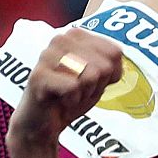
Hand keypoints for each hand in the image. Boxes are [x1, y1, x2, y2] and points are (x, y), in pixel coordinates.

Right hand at [8, 30, 125, 148]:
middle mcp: (61, 39)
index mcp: (77, 35)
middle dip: (96, 86)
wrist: (42, 122)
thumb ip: (111, 63)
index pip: (115, 52)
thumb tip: (118, 54)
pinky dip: (72, 101)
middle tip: (78, 90)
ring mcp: (48, 55)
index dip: (110, 75)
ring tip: (69, 94)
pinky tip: (60, 100)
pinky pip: (74, 87)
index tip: (92, 81)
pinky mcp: (39, 75)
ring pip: (91, 75)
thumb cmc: (71, 96)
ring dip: (84, 93)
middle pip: (105, 65)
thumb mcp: (100, 78)